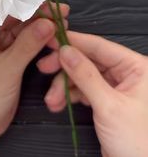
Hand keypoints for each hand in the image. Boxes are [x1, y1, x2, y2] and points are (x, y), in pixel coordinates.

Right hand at [37, 31, 147, 156]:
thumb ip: (86, 76)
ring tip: (53, 98)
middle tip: (45, 67)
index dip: (74, 42)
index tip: (53, 40)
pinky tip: (58, 103)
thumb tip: (67, 52)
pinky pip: (83, 90)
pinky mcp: (106, 101)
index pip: (100, 46)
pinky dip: (69, 96)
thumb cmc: (140, 144)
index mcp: (136, 67)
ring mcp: (115, 87)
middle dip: (65, 68)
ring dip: (64, 86)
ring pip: (82, 75)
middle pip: (88, 60)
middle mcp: (127, 74)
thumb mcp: (109, 106)